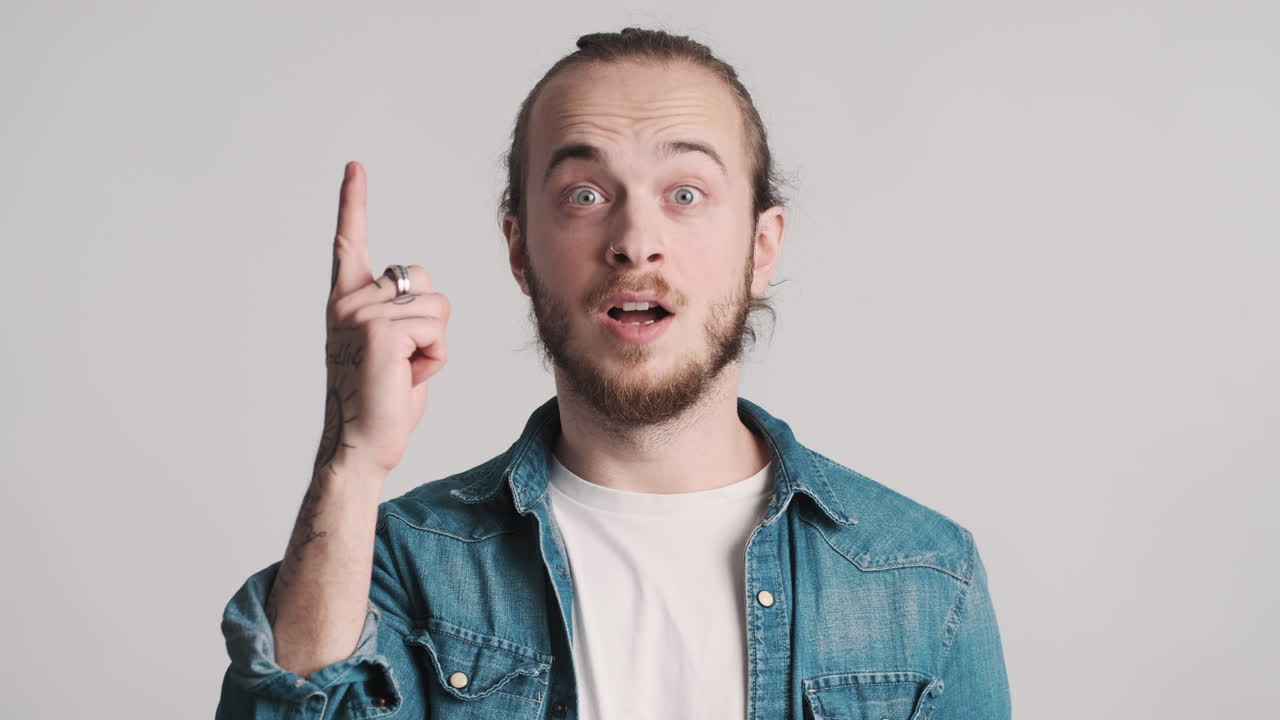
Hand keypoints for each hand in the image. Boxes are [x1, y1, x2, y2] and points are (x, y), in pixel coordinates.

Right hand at [317, 161, 449, 473]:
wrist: (361, 445)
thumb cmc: (381, 402)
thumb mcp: (395, 346)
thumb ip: (403, 313)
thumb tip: (423, 296)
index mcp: (347, 301)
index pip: (350, 243)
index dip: (353, 202)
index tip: (354, 166)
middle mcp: (349, 301)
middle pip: (425, 281)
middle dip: (430, 322)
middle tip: (402, 361)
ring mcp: (362, 313)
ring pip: (437, 308)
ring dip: (433, 345)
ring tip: (402, 372)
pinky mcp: (381, 331)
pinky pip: (436, 331)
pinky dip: (434, 359)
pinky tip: (405, 378)